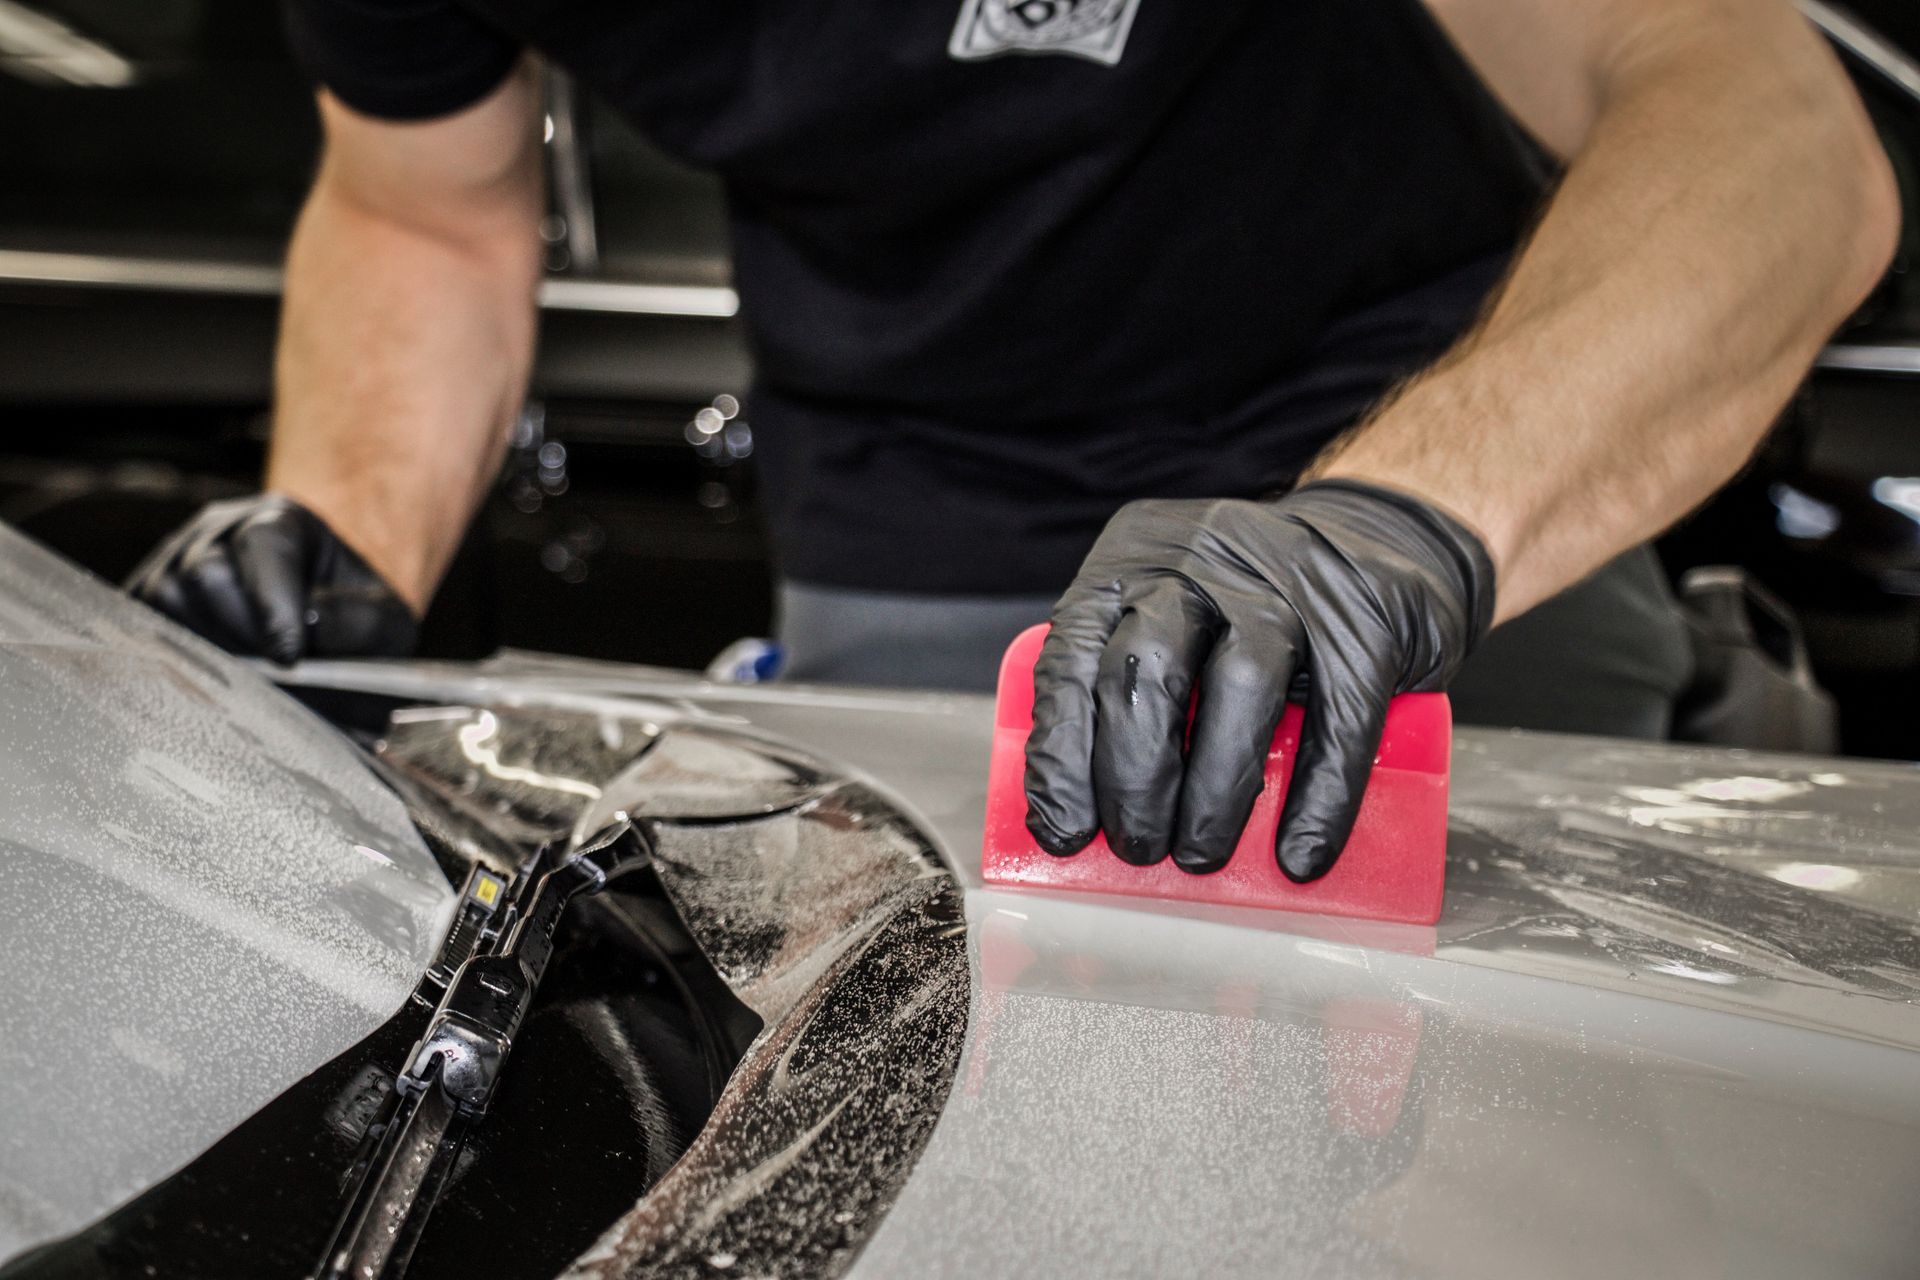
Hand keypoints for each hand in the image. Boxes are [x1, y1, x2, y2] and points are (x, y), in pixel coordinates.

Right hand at [126, 494, 418, 664]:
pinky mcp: (145, 602)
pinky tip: (209, 688)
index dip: (273, 603)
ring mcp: (173, 563)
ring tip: (248, 685)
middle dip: (243, 635)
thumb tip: (312, 628)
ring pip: (166, 603)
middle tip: (273, 678)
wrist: (323, 624)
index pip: (263, 543)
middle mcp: (217, 533)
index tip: (290, 656)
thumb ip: (360, 623)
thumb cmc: (355, 621)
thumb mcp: (384, 620)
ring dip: (208, 652)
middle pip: (205, 574)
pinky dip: (171, 662)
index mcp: (280, 521)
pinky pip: (141, 629)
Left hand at [1024, 480, 1493, 880]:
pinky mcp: (1366, 620)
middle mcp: (1201, 560)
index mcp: (1130, 565)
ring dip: (1213, 790)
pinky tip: (1297, 854)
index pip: (1072, 659)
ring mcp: (1289, 583)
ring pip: (1240, 686)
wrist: (1374, 542)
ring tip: (1199, 854)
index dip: (1061, 756)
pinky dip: (1318, 798)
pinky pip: (1338, 718)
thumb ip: (1124, 692)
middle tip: (1135, 848)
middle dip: (1132, 776)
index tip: (1062, 832)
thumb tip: (1089, 814)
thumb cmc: (1247, 606)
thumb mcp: (1167, 623)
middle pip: (1147, 669)